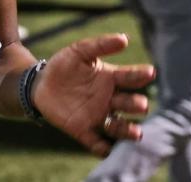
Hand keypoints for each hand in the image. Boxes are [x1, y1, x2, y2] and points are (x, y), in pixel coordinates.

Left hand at [32, 34, 154, 156]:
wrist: (40, 84)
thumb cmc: (63, 66)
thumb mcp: (78, 51)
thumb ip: (100, 45)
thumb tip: (124, 39)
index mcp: (110, 79)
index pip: (129, 77)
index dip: (139, 75)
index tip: (150, 72)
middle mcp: (108, 99)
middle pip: (127, 103)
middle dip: (136, 105)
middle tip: (142, 105)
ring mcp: (97, 116)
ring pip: (117, 125)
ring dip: (127, 130)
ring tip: (137, 133)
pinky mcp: (82, 130)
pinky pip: (95, 141)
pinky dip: (103, 148)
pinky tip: (109, 151)